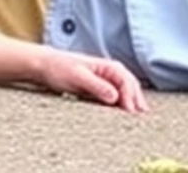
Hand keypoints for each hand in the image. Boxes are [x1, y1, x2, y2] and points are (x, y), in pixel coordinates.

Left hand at [35, 50, 149, 112]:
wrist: (45, 66)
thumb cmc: (59, 68)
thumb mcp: (77, 77)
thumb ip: (97, 86)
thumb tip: (115, 97)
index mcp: (109, 67)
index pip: (126, 83)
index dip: (130, 98)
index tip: (131, 113)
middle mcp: (111, 73)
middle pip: (131, 88)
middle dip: (138, 102)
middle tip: (142, 120)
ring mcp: (107, 82)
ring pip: (126, 94)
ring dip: (133, 105)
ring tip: (139, 121)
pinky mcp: (101, 91)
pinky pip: (117, 99)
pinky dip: (122, 107)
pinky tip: (124, 117)